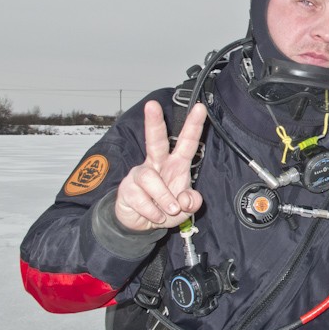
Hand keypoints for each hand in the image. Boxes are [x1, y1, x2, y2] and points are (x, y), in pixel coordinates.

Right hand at [115, 100, 206, 230]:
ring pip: (151, 179)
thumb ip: (192, 202)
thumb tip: (185, 199)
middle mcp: (157, 164)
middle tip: (152, 105)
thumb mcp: (185, 209)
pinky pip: (142, 199)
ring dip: (163, 198)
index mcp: (176, 164)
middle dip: (154, 122)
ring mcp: (140, 174)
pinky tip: (155, 216)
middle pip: (155, 140)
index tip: (201, 108)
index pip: (187, 142)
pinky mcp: (127, 188)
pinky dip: (152, 212)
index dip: (194, 126)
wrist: (141, 224)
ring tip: (169, 210)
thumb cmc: (165, 209)